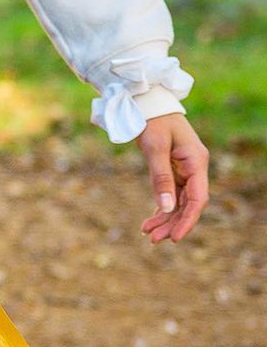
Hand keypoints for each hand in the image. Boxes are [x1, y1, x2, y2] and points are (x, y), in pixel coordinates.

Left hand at [136, 113, 209, 243]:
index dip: (188, 221)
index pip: (198, 199)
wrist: (147, 105)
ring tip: (147, 234)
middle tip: (153, 240)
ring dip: (165, 220)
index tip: (175, 238)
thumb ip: (161, 178)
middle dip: (173, 224)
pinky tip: (150, 222)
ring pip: (179, 203)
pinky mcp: (174, 171)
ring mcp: (185, 170)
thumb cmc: (153, 121)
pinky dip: (161, 209)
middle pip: (188, 205)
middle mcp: (194, 168)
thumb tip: (166, 208)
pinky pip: (171, 196)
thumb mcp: (155, 148)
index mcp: (196, 162)